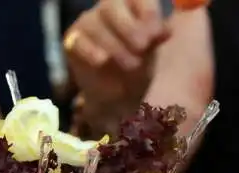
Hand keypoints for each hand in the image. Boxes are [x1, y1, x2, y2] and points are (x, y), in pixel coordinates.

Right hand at [65, 0, 170, 119]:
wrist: (119, 96)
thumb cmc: (139, 67)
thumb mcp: (153, 53)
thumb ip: (157, 39)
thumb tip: (166, 30)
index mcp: (131, 6)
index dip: (147, 12)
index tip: (157, 34)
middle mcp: (107, 9)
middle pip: (111, 5)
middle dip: (128, 27)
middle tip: (142, 47)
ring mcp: (87, 24)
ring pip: (94, 23)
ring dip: (114, 44)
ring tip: (132, 65)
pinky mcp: (72, 42)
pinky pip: (77, 40)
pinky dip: (90, 50)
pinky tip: (103, 61)